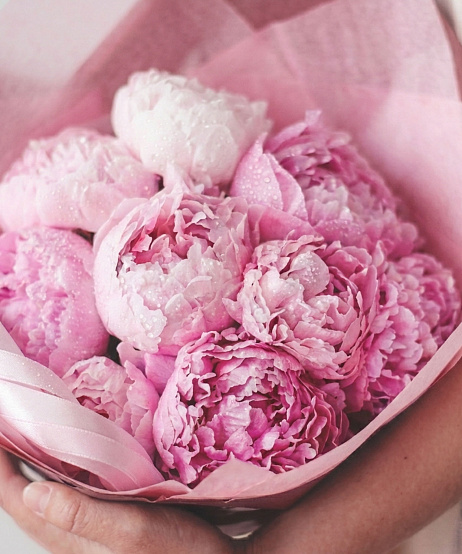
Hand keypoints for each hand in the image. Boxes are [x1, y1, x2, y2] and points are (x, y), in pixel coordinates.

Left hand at [0, 449, 240, 553]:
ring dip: (34, 464)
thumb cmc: (176, 550)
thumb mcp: (131, 529)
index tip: (0, 427)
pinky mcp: (107, 523)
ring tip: (34, 432)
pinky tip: (75, 455)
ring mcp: (89, 531)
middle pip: (25, 497)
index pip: (17, 498)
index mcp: (70, 536)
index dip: (2, 466)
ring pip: (46, 495)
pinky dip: (62, 471)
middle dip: (12, 462)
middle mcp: (72, 535)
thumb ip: (82, 515)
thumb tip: (32, 492)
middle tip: (13, 423)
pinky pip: (70, 495)